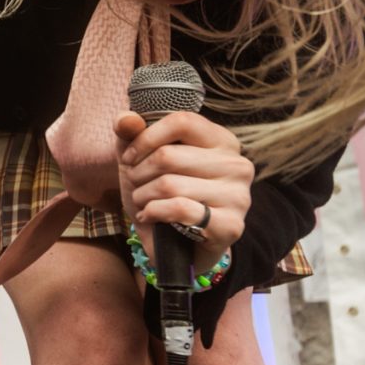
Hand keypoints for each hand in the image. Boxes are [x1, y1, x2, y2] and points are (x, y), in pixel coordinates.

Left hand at [114, 109, 250, 260]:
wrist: (176, 246)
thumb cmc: (162, 195)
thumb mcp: (141, 159)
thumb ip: (131, 133)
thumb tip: (126, 118)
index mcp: (222, 141)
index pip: (182, 122)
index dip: (146, 138)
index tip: (130, 158)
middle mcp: (237, 165)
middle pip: (168, 155)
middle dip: (139, 174)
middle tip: (137, 186)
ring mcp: (238, 196)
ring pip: (170, 184)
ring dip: (143, 196)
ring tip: (143, 202)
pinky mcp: (231, 225)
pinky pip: (179, 209)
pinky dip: (154, 212)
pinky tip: (150, 216)